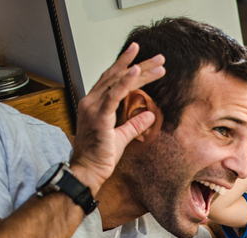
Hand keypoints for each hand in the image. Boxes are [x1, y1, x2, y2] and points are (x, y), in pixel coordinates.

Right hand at [68, 43, 165, 195]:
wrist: (87, 171)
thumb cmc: (100, 156)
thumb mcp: (122, 137)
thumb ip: (134, 124)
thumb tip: (149, 115)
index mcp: (95, 104)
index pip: (114, 80)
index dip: (129, 68)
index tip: (146, 61)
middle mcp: (92, 101)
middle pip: (117, 76)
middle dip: (140, 64)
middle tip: (159, 58)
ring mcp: (93, 107)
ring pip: (118, 81)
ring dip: (140, 70)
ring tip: (158, 63)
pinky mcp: (99, 117)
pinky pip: (113, 95)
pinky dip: (125, 82)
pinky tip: (136, 71)